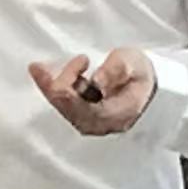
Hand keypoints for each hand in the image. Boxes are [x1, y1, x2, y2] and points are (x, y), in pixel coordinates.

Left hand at [27, 48, 156, 136]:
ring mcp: (91, 123)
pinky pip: (64, 106)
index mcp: (115, 114)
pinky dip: (55, 90)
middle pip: (68, 109)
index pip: (83, 107)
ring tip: (40, 68)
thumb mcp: (133, 64)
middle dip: (52, 85)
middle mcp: (100, 124)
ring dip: (51, 87)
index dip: (71, 86)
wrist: (149, 85)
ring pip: (63, 108)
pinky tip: (46, 74)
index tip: (77, 64)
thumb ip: (116, 70)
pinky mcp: (83, 118)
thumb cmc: (140, 74)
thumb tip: (97, 80)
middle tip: (38, 67)